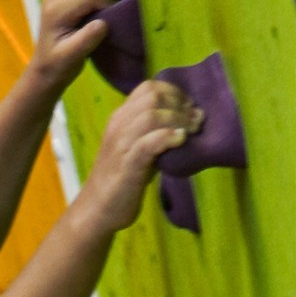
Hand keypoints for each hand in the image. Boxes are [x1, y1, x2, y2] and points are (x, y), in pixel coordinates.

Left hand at [29, 0, 112, 94]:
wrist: (45, 68)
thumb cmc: (58, 66)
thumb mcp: (72, 58)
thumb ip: (87, 40)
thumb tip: (103, 23)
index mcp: (56, 10)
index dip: (106, 3)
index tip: (110, 22)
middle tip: (109, 14)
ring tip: (105, 3)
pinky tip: (98, 0)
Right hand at [82, 72, 198, 233]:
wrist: (99, 209)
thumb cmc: (124, 180)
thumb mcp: (140, 148)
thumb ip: (157, 132)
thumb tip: (190, 121)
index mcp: (121, 117)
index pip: (148, 87)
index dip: (174, 92)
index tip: (190, 107)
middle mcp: (119, 125)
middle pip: (153, 96)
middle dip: (180, 104)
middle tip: (196, 120)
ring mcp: (122, 143)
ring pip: (152, 115)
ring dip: (179, 120)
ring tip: (193, 131)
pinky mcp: (128, 164)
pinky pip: (149, 142)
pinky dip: (168, 137)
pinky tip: (181, 141)